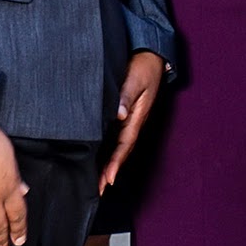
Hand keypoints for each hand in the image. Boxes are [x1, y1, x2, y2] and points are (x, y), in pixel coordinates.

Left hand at [100, 50, 166, 192]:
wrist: (150, 55)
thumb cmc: (143, 66)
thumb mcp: (136, 79)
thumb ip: (126, 96)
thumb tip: (118, 114)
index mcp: (136, 117)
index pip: (125, 144)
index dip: (116, 163)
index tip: (108, 179)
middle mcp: (131, 122)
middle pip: (120, 151)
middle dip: (109, 171)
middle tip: (98, 190)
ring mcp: (127, 119)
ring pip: (116, 146)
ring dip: (107, 164)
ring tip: (95, 182)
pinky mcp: (121, 114)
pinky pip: (112, 136)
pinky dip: (105, 150)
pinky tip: (96, 157)